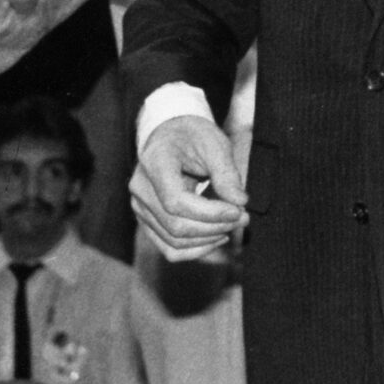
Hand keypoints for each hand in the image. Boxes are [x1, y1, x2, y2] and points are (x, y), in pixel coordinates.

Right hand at [130, 115, 244, 260]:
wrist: (172, 134)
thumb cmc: (193, 135)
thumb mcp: (214, 143)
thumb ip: (226, 173)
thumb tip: (239, 202)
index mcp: (154, 163)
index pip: (176, 202)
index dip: (210, 212)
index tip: (238, 210)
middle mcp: (141, 189)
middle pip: (175, 225)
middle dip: (214, 227)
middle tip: (243, 218)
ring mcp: (140, 207)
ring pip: (173, 241)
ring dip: (208, 240)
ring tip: (233, 226)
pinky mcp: (147, 220)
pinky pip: (168, 247)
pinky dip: (194, 249)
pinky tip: (216, 237)